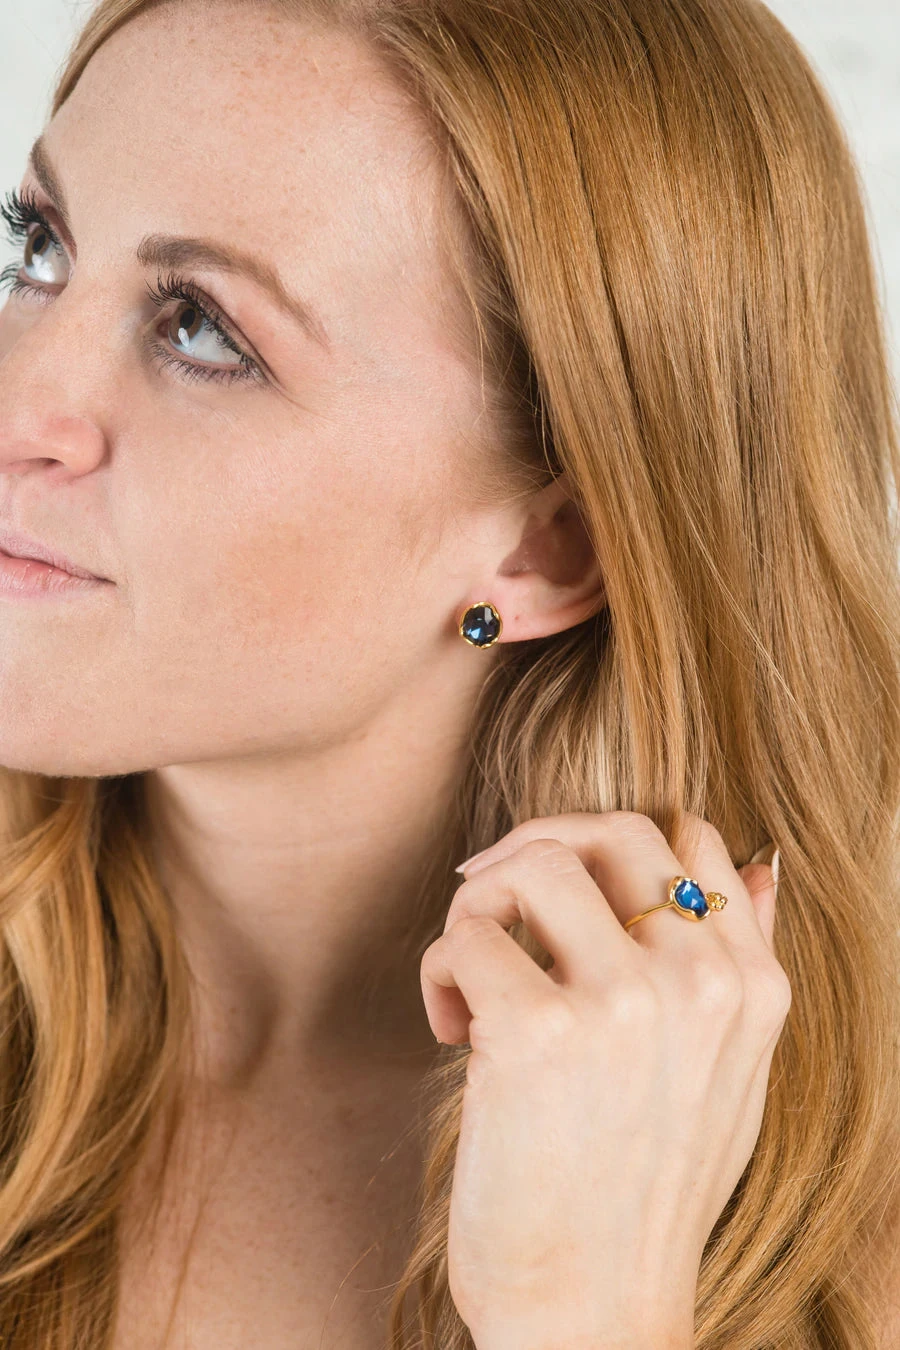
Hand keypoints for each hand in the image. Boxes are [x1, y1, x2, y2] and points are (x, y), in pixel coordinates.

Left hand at [419, 811, 790, 1349]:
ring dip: (479, 906)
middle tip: (490, 896)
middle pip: (613, 827)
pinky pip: (465, 937)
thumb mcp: (731, 1078)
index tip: (556, 881)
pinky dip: (439, 973)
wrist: (594, 1316)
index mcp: (751, 989)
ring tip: (470, 973)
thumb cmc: (646, 1196)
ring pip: (534, 863)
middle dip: (535, 845)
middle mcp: (699, 983)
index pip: (695, 840)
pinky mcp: (539, 1033)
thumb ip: (742, 965)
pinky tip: (450, 1033)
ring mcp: (624, 1004)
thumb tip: (760, 865)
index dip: (609, 839)